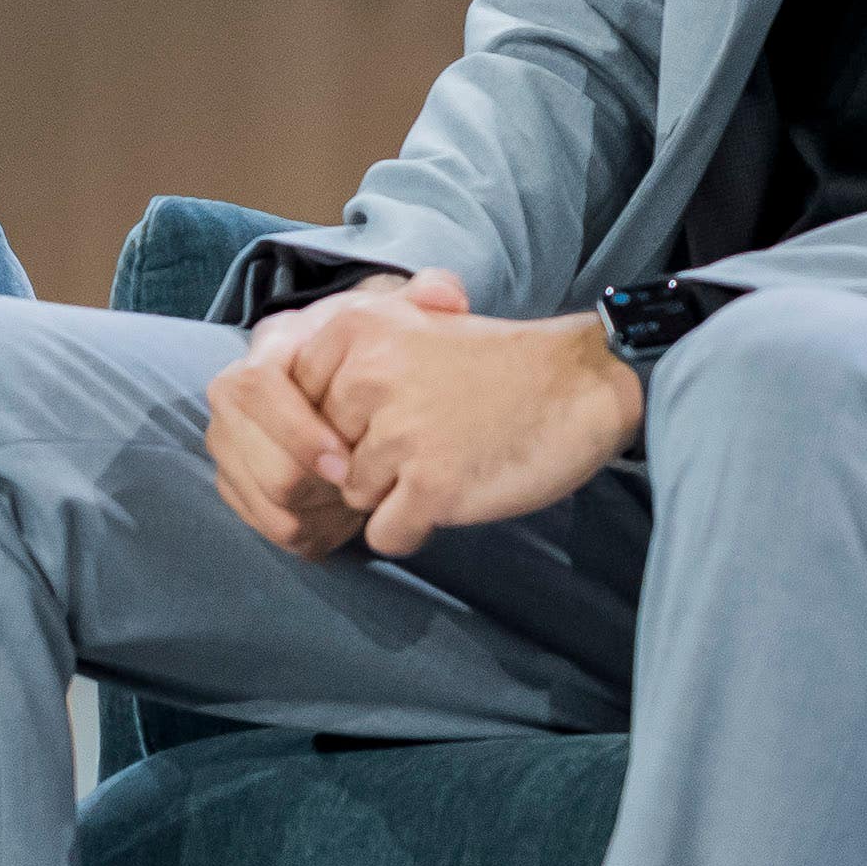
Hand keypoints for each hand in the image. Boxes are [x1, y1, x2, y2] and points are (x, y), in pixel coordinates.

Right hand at [201, 277, 457, 555]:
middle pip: (249, 451)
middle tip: (358, 497)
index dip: (298, 430)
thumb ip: (426, 298)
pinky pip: (262, 522)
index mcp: (269, 347)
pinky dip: (306, 531)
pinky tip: (344, 524)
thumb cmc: (375, 351)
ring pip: (257, 493)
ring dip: (311, 511)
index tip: (347, 461)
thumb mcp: (399, 316)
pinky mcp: (234, 479)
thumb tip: (445, 295)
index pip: (258, 387)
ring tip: (358, 510)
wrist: (348, 382)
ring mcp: (228, 439)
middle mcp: (233, 392)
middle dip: (307, 483)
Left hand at [291, 281, 644, 557]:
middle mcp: (368, 378)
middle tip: (425, 442)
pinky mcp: (432, 486)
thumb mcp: (408, 331)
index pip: (297, 407)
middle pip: (323, 456)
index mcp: (355, 331)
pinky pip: (385, 534)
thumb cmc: (493, 366)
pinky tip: (452, 494)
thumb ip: (343, 362)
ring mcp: (399, 435)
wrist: (580, 386)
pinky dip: (414, 528)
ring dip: (394, 494)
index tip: (387, 418)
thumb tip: (286, 419)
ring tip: (446, 460)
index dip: (339, 427)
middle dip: (365, 463)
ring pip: (354, 498)